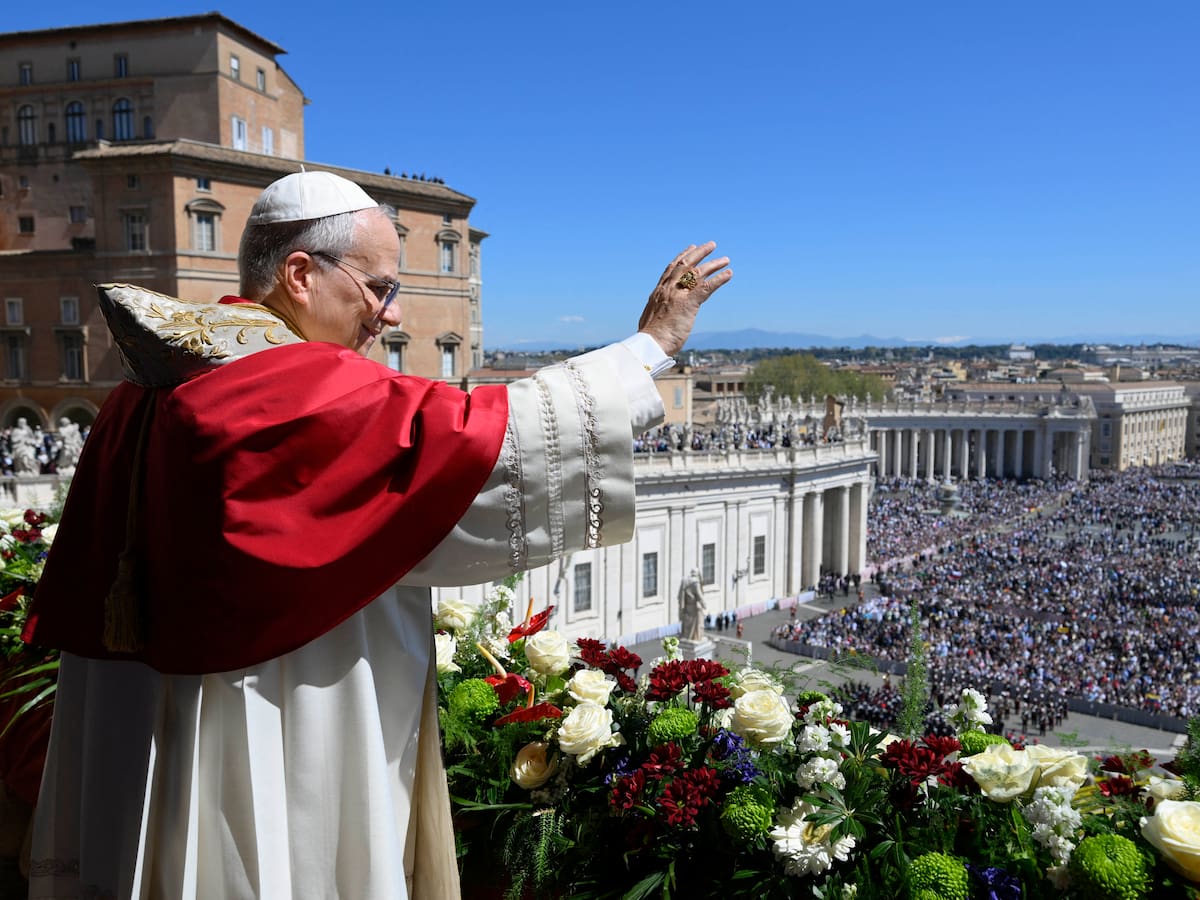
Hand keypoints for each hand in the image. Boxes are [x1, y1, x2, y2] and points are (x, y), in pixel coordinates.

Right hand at [637, 242, 731, 356]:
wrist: (649, 344)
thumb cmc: (649, 338)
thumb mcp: (649, 319)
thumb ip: (656, 313)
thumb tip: (655, 318)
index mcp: (658, 292)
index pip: (671, 269)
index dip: (682, 257)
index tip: (690, 249)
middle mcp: (668, 289)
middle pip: (685, 264)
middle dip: (699, 253)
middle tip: (711, 245)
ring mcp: (678, 295)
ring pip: (698, 273)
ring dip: (713, 264)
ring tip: (725, 259)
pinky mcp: (689, 304)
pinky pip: (707, 287)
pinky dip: (719, 278)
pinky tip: (729, 274)